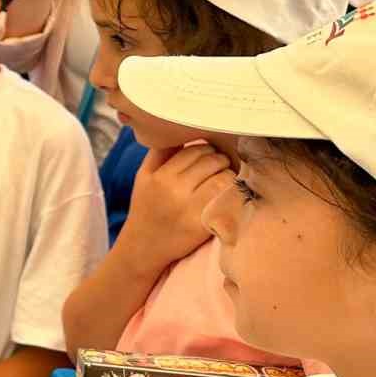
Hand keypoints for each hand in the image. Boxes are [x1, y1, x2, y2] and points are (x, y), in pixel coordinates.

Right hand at [124, 143, 231, 271]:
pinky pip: (227, 199)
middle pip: (211, 161)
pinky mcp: (203, 224)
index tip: (209, 155)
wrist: (143, 247)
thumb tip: (179, 130)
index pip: (193, 149)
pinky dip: (232, 193)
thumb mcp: (143, 177)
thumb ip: (159, 153)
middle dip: (220, 160)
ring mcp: (190, 208)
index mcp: (160, 176)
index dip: (206, 149)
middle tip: (220, 166)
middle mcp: (174, 190)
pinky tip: (228, 194)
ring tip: (225, 179)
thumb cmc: (146, 207)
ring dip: (229, 175)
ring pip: (223, 177)